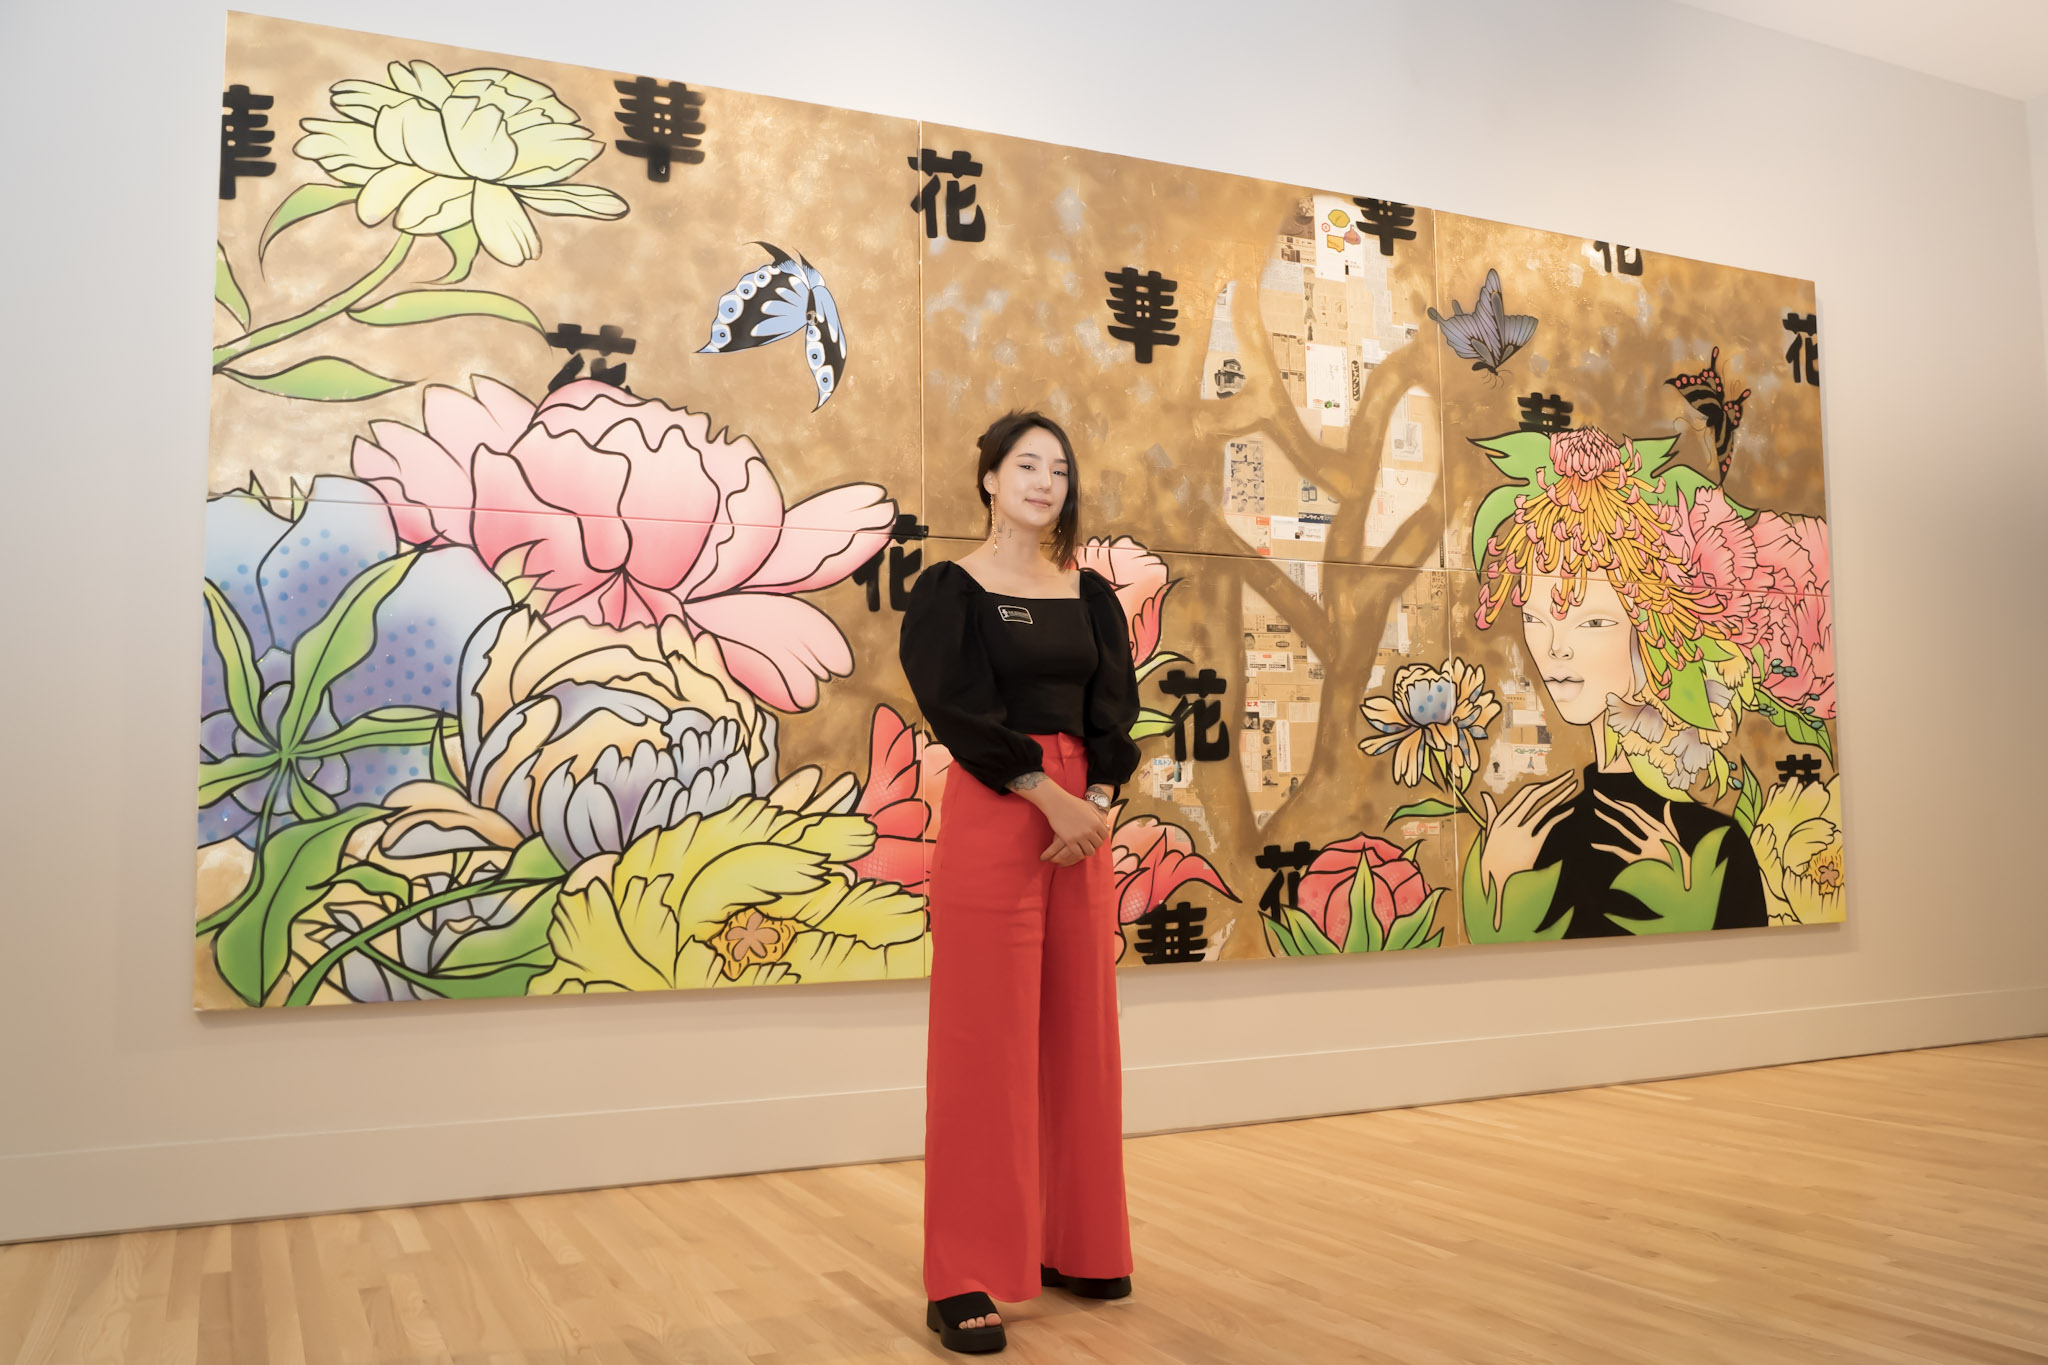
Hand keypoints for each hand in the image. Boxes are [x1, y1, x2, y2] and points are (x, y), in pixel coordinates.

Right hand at [1040, 789, 1110, 865]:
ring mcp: (1080, 836)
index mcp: (1096, 822)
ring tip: (1084, 849)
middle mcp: (1090, 830)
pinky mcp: (1070, 840)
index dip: (1101, 838)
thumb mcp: (1089, 808)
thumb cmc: (1073, 804)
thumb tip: (1108, 828)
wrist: (1057, 803)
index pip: (1105, 836)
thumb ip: (1098, 818)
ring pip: (1089, 851)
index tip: (1095, 838)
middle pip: (1098, 844)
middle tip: (1089, 844)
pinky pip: (1078, 853)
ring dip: (1087, 851)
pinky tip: (1076, 850)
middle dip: (1094, 845)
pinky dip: (1079, 853)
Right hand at [1478, 771, 1579, 928]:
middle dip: (1555, 783)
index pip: (1523, 794)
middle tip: (1570, 775)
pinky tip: (1571, 809)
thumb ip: (1491, 814)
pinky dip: (1561, 815)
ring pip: (1544, 807)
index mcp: (1500, 818)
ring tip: (1574, 786)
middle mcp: (1510, 822)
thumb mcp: (1489, 834)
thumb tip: (1485, 796)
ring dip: (1562, 794)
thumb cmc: (1492, 859)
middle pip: (1535, 796)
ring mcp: (1521, 833)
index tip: (1553, 781)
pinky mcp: (1532, 845)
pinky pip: (1549, 825)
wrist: (1494, 882)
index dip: (1541, 785)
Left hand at [1590, 792, 1691, 888]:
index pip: (1639, 812)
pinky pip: (1620, 851)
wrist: (1684, 879)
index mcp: (1661, 829)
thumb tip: (1667, 803)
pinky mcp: (1641, 861)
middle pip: (1629, 815)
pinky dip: (1606, 848)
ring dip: (1609, 819)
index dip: (1624, 805)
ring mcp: (1648, 848)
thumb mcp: (1673, 838)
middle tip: (1597, 794)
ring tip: (1596, 811)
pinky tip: (1594, 844)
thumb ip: (1668, 821)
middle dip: (1612, 803)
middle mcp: (1654, 836)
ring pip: (1624, 830)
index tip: (1613, 800)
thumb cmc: (1678, 858)